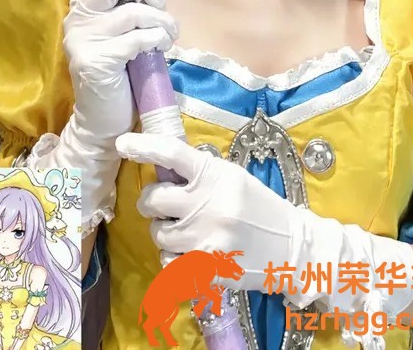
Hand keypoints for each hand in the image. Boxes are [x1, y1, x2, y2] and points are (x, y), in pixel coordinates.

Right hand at [63, 0, 178, 145]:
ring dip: (161, 22)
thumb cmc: (121, 71)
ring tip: (166, 36)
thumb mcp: (126, 25)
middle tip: (158, 6)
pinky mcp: (95, 60)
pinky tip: (159, 50)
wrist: (107, 121)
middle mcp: (78, 18)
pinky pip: (137, 37)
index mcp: (85, 7)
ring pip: (133, 11)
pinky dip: (157, 41)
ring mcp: (84, 39)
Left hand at [116, 131, 296, 292]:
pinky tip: (191, 254)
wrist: (290, 246)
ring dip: (165, 232)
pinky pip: (168, 264)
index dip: (143, 146)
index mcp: (214, 174)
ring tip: (186, 231)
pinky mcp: (206, 270)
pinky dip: (174, 260)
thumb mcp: (233, 178)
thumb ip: (200, 173)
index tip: (122, 143)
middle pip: (152, 199)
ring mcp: (204, 239)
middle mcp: (206, 204)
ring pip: (158, 233)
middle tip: (166, 205)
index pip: (172, 153)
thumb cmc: (259, 207)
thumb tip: (161, 170)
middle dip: (153, 202)